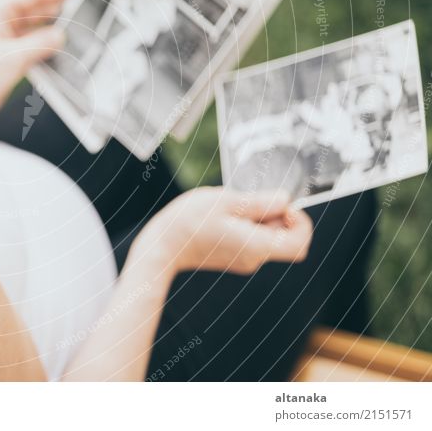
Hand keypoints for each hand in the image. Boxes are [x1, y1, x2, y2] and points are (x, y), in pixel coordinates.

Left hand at [0, 0, 71, 118]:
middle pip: (35, 7)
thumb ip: (40, 44)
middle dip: (58, 8)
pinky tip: (60, 49)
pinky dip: (45, 44)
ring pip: (35, 25)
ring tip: (77, 29)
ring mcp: (3, 35)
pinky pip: (31, 42)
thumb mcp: (13, 57)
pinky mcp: (6, 52)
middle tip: (83, 10)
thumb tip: (61, 36)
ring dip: (52, 27)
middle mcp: (0, 19)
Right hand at [136, 187, 311, 274]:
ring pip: (267, 236)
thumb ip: (261, 202)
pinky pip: (252, 239)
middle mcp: (255, 258)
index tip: (279, 205)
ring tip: (229, 207)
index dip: (299, 220)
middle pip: (285, 237)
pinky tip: (222, 216)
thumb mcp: (227, 201)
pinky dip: (245, 224)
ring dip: (257, 217)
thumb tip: (287, 200)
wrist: (161, 247)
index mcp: (257, 246)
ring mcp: (243, 260)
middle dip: (276, 215)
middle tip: (249, 201)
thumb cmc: (189, 221)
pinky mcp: (232, 257)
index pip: (300, 242)